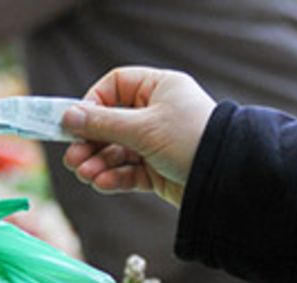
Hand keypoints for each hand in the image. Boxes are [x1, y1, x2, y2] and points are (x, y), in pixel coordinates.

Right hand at [59, 67, 215, 206]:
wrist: (228, 178)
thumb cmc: (191, 139)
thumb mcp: (143, 128)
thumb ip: (102, 123)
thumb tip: (67, 116)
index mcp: (158, 89)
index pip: (115, 87)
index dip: (93, 104)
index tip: (75, 123)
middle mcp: (156, 112)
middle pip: (110, 123)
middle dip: (90, 143)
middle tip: (72, 158)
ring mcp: (156, 142)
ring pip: (116, 151)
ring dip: (98, 163)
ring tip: (86, 174)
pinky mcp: (157, 170)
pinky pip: (127, 171)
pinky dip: (113, 177)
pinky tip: (102, 182)